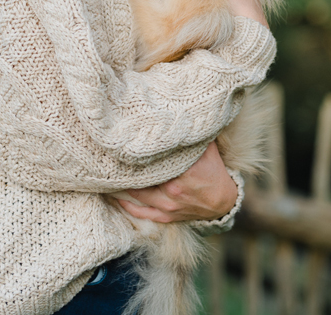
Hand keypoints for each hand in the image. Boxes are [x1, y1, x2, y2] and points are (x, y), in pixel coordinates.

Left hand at [115, 141, 236, 222]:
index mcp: (184, 170)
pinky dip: (127, 205)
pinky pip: (142, 212)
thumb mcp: (207, 148)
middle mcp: (173, 189)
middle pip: (144, 175)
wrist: (223, 202)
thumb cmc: (214, 171)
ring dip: (122, 184)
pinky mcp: (166, 216)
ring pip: (138, 194)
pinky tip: (115, 197)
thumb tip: (183, 113)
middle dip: (128, 166)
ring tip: (107, 173)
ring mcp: (168, 205)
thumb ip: (194, 135)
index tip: (126, 141)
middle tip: (110, 154)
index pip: (157, 159)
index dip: (141, 150)